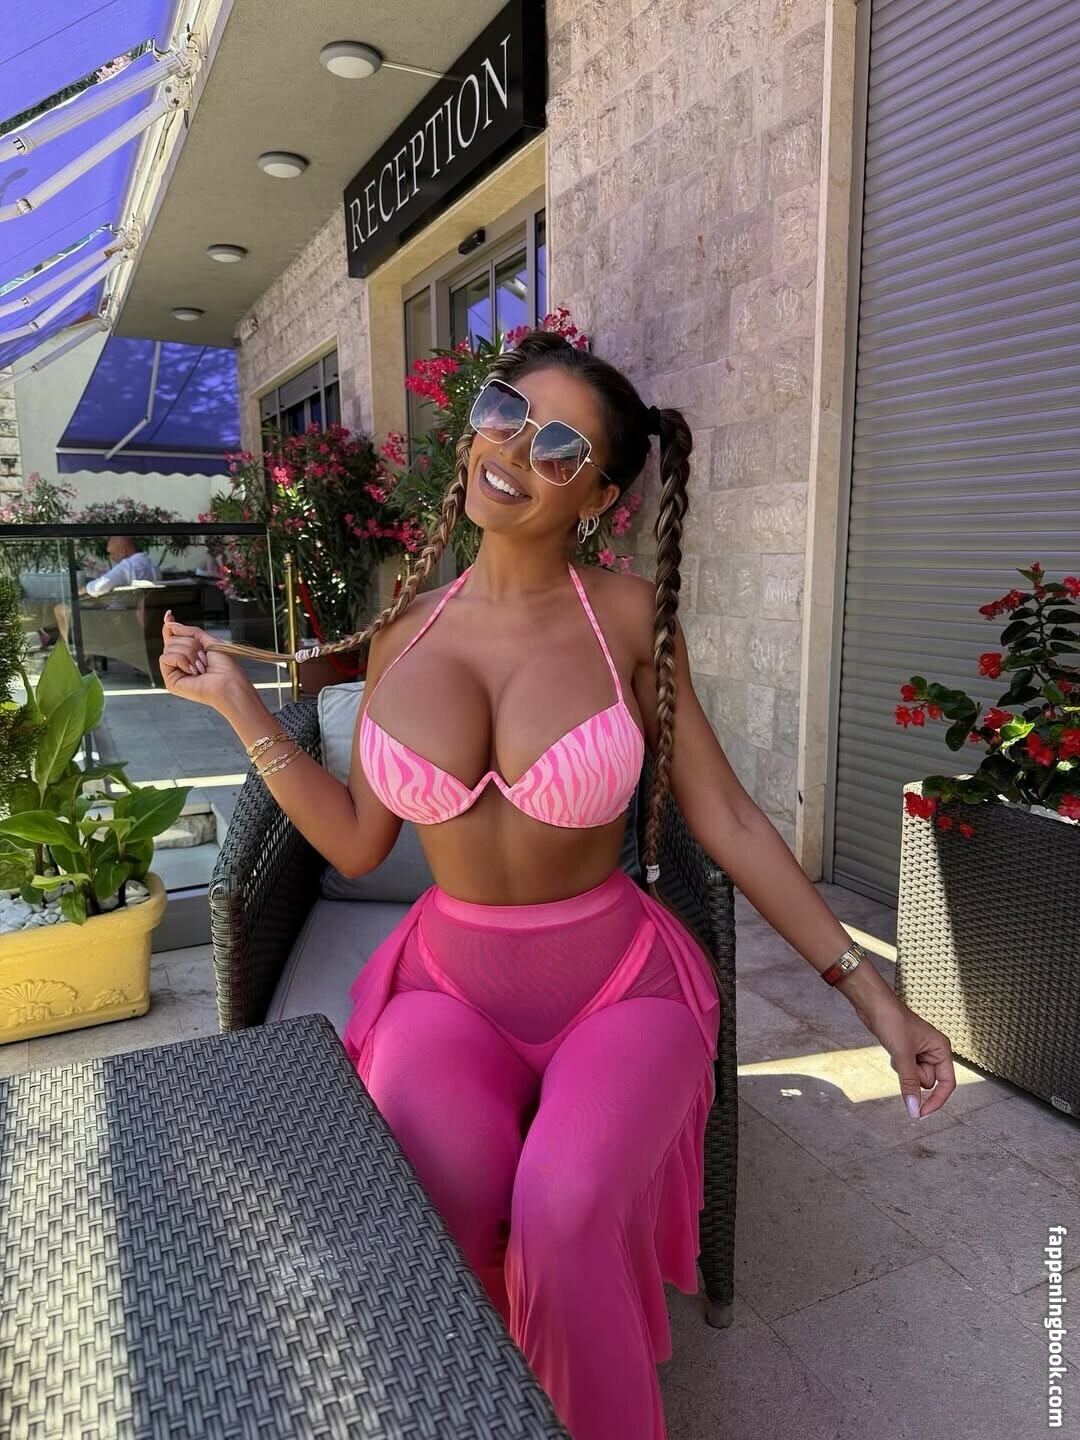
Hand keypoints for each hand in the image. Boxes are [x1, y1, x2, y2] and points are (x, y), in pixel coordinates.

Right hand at [160, 611, 250, 711]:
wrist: (229, 682)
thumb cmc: (225, 666)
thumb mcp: (208, 641)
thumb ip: (189, 631)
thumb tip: (170, 625)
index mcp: (190, 653)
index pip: (174, 636)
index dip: (170, 625)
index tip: (169, 614)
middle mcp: (180, 662)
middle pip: (172, 640)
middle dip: (190, 644)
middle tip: (204, 657)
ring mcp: (175, 671)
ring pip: (169, 647)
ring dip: (189, 653)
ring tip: (201, 666)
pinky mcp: (170, 680)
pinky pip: (165, 658)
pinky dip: (181, 660)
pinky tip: (193, 671)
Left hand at [851, 989, 955, 1117]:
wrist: (873, 1004)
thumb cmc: (892, 1020)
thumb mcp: (903, 1055)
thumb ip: (909, 1083)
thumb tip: (914, 1110)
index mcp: (942, 1049)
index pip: (947, 1083)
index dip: (936, 1101)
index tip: (921, 1114)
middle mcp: (934, 1051)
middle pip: (928, 1082)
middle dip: (913, 1075)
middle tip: (903, 1056)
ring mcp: (921, 1052)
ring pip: (914, 1077)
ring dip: (904, 1070)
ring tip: (897, 1049)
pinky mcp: (908, 1052)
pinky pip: (905, 1070)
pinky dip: (898, 1064)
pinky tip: (892, 1048)